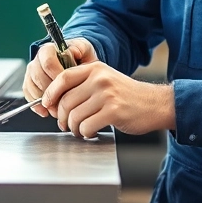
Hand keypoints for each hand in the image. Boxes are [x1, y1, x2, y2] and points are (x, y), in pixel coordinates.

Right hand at [23, 38, 97, 115]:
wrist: (75, 64)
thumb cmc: (80, 57)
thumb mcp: (84, 50)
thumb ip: (81, 49)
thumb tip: (74, 53)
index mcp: (49, 50)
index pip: (48, 62)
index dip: (57, 75)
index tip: (68, 85)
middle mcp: (37, 60)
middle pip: (38, 77)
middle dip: (51, 92)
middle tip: (64, 101)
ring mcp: (31, 73)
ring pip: (32, 87)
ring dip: (44, 100)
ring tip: (58, 108)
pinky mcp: (29, 84)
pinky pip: (28, 96)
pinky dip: (37, 106)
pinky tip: (46, 111)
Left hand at [41, 61, 174, 138]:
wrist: (154, 104)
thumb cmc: (126, 95)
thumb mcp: (104, 80)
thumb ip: (82, 84)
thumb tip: (55, 100)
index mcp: (95, 68)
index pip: (62, 78)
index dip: (50, 93)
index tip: (47, 104)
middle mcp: (100, 79)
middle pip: (66, 101)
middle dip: (62, 118)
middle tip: (66, 125)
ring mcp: (107, 95)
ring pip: (75, 116)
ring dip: (73, 128)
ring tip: (80, 130)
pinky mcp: (114, 112)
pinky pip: (87, 126)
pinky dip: (85, 133)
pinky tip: (91, 132)